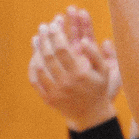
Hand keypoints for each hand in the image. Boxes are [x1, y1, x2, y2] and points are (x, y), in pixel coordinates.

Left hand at [28, 10, 121, 130]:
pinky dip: (33, 66)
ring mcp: (55, 91)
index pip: (63, 49)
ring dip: (37, 50)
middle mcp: (65, 82)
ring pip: (40, 66)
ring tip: (37, 37)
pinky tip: (34, 56)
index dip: (57, 35)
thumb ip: (96, 54)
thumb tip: (83, 40)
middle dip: (45, 38)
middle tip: (44, 26)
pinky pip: (35, 79)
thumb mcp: (105, 71)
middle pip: (49, 55)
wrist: (90, 113)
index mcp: (79, 73)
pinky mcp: (48, 98)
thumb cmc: (98, 88)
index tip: (54, 24)